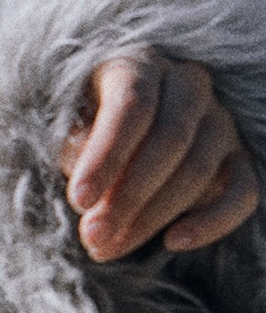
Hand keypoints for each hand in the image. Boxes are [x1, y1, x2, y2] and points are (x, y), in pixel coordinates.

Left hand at [62, 53, 259, 261]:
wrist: (122, 130)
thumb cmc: (84, 124)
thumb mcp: (70, 128)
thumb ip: (78, 151)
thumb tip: (92, 195)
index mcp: (140, 65)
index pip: (132, 106)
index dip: (106, 156)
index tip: (79, 201)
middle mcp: (188, 85)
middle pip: (169, 139)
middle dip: (127, 196)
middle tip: (92, 236)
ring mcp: (221, 120)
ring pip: (198, 170)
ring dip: (151, 217)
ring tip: (105, 247)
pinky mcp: (240, 158)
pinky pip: (243, 192)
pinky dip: (212, 222)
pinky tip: (172, 242)